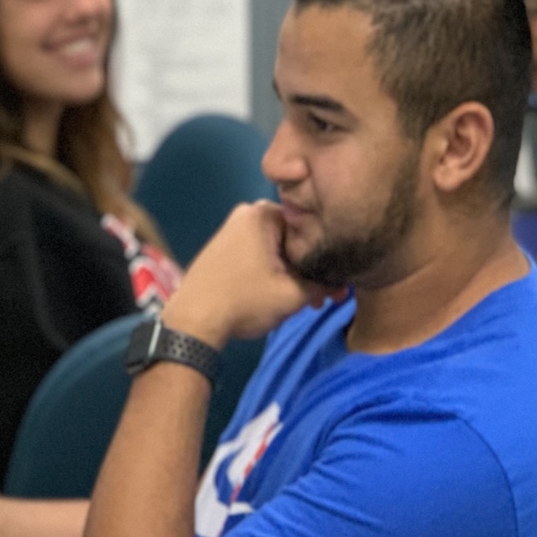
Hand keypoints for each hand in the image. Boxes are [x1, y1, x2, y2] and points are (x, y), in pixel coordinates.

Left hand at [163, 201, 344, 346]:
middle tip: (326, 299)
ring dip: (295, 276)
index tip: (339, 286)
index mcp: (263, 214)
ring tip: (307, 303)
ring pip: (278, 251)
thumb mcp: (293, 295)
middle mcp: (247, 214)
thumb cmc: (243, 301)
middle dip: (311, 271)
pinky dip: (275, 274)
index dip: (328, 260)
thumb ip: (324, 283)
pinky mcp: (224, 249)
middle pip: (294, 241)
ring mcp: (233, 231)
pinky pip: (261, 256)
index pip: (311, 229)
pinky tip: (283, 297)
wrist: (193, 322)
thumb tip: (342, 283)